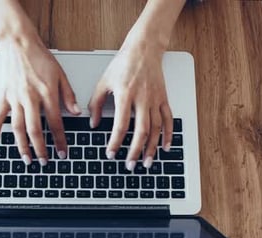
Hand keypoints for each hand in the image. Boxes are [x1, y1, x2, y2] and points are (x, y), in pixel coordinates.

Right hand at [0, 35, 80, 164]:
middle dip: (41, 149)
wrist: (19, 43)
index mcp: (46, 94)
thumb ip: (68, 96)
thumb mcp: (61, 75)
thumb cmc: (40, 57)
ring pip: (17, 128)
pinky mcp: (3, 96)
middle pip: (35, 130)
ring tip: (26, 159)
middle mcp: (30, 98)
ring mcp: (14, 99)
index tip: (63, 152)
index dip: (60, 140)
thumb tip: (76, 113)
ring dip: (22, 146)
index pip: (55, 123)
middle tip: (44, 162)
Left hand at [88, 43, 172, 170]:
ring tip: (146, 162)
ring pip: (156, 128)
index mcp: (125, 95)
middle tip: (130, 165)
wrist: (144, 49)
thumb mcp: (104, 81)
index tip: (110, 153)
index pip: (121, 125)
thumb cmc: (123, 64)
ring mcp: (155, 99)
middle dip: (135, 151)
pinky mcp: (164, 98)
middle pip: (141, 131)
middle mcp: (142, 99)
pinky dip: (168, 134)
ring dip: (152, 148)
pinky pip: (168, 119)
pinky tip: (166, 147)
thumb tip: (92, 123)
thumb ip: (96, 103)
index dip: (115, 142)